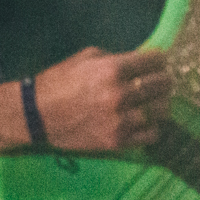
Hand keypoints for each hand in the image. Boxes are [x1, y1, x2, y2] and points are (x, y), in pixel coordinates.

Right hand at [31, 47, 171, 149]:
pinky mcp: (118, 141)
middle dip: (164, 80)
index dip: (159, 60)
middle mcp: (120, 94)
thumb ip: (116, 58)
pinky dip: (153, 127)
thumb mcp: (86, 58)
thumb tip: (141, 59)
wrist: (35, 115)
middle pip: (162, 84)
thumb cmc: (59, 82)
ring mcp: (120, 120)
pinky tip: (146, 122)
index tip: (158, 62)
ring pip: (161, 110)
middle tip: (160, 81)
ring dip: (160, 103)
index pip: (155, 61)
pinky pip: (152, 134)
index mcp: (112, 70)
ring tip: (154, 102)